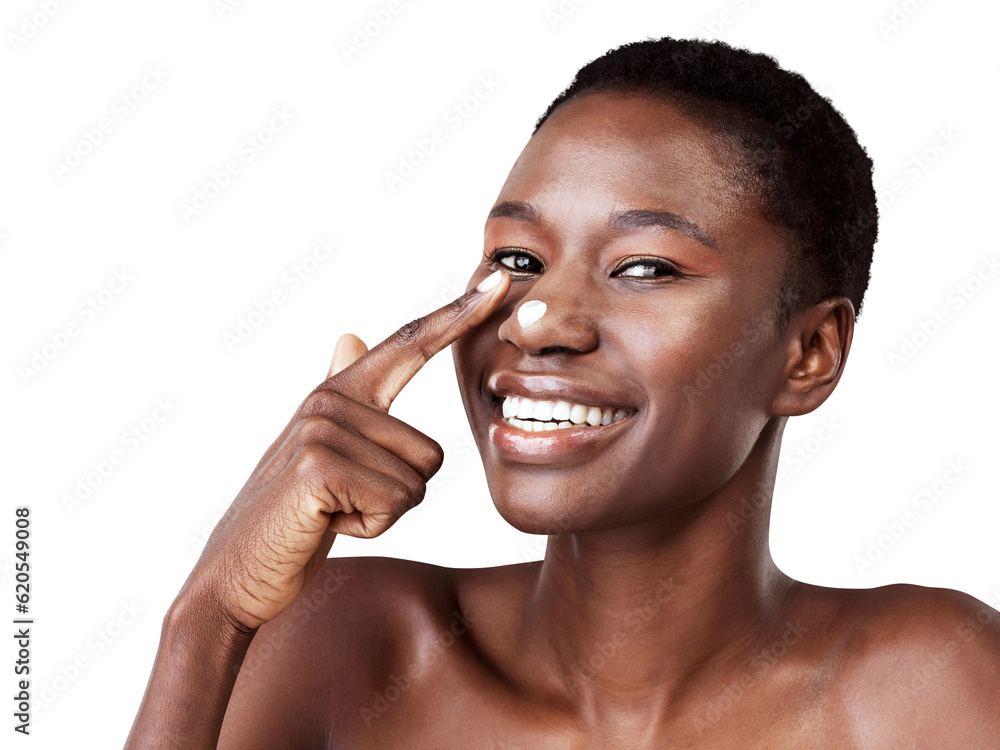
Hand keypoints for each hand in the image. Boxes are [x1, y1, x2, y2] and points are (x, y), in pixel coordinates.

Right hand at [177, 270, 509, 630]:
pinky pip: (395, 503)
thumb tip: (350, 337)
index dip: (457, 314)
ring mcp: (322, 429)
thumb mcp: (322, 449)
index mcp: (339, 394)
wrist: (237, 572)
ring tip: (332, 512)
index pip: (408, 344)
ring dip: (383, 514)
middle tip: (342, 503)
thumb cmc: (293, 515)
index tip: (498, 281)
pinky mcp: (318, 466)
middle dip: (399, 496)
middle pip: (432, 454)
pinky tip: (326, 525)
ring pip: (417, 482)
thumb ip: (343, 392)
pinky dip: (371, 528)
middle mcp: (330, 402)